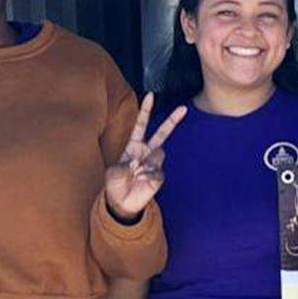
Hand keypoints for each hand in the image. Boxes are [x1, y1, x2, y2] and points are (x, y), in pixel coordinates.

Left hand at [105, 93, 184, 221]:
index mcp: (134, 146)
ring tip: (136, 173)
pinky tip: (141, 180)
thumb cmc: (114, 184)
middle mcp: (146, 152)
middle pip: (162, 133)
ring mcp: (154, 164)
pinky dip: (147, 175)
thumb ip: (124, 165)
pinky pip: (157, 171)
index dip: (146, 111)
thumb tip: (138, 162)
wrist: (120, 203)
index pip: (141, 125)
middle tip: (184, 108)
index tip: (151, 95)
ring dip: (147, 161)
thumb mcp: (113, 172)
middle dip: (173, 121)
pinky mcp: (158, 177)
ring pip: (159, 153)